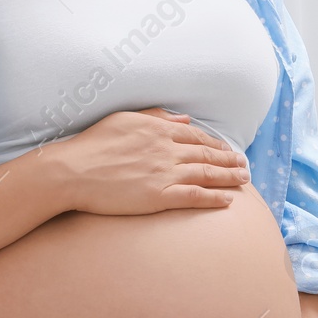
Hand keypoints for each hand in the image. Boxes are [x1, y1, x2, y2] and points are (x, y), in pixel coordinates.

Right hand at [59, 106, 249, 214]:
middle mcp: (166, 150)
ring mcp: (164, 173)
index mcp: (158, 130)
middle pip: (207, 154)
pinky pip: (194, 196)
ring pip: (206, 174)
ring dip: (228, 177)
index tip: (227, 149)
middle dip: (229, 160)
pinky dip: (213, 198)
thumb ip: (156, 117)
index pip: (196, 136)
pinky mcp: (158, 196)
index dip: (216, 144)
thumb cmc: (92, 144)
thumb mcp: (124, 119)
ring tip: (244, 180)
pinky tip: (227, 200)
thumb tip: (183, 120)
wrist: (72, 171)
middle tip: (244, 165)